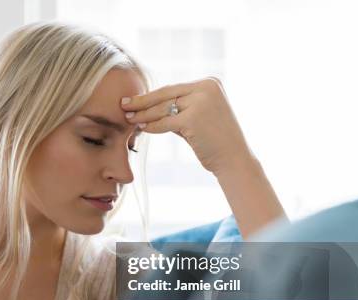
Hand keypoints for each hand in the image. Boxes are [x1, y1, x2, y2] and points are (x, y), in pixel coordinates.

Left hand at [121, 77, 253, 174]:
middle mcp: (206, 88)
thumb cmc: (215, 140)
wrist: (234, 159)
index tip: (134, 99)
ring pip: (163, 108)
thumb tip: (151, 106)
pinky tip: (143, 129)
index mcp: (209, 83)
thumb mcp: (200, 116)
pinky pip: (165, 122)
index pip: (172, 89)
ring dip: (144, 115)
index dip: (151, 95)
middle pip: (165, 95)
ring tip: (129, 118)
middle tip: (123, 105)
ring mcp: (201, 102)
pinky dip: (152, 127)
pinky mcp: (193, 118)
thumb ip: (180, 107)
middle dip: (142, 101)